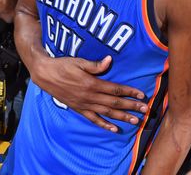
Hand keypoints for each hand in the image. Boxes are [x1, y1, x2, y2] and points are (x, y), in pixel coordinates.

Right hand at [31, 55, 147, 131]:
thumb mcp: (78, 61)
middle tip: (145, 110)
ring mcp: (84, 104)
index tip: (141, 95)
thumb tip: (109, 61)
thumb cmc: (62, 65)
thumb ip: (95, 65)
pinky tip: (114, 129)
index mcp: (92, 83)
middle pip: (114, 102)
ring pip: (106, 112)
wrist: (45, 75)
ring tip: (135, 121)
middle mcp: (90, 96)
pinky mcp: (78, 109)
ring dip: (122, 117)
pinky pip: (93, 119)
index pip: (115, 89)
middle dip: (131, 106)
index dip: (129, 92)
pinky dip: (104, 124)